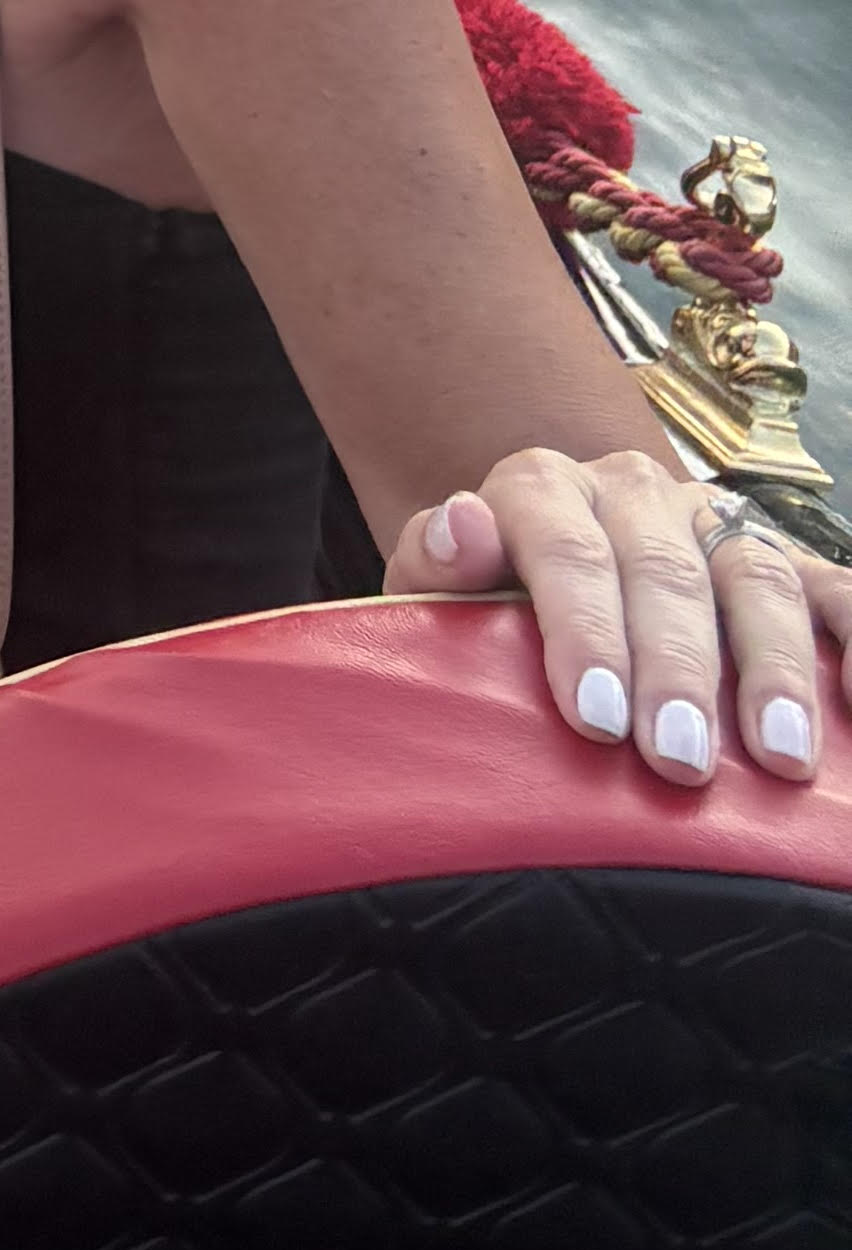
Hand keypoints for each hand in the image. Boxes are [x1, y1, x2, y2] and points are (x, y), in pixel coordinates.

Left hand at [388, 439, 845, 784]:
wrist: (558, 573)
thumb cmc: (495, 606)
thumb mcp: (444, 591)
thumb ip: (438, 563)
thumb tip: (463, 524)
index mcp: (543, 487)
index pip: (564, 548)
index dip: (582, 630)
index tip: (593, 718)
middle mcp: (634, 491)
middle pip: (664, 571)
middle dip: (675, 670)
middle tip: (678, 762)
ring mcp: (716, 520)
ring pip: (755, 576)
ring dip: (773, 668)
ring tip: (778, 758)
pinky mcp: (787, 557)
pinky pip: (834, 589)